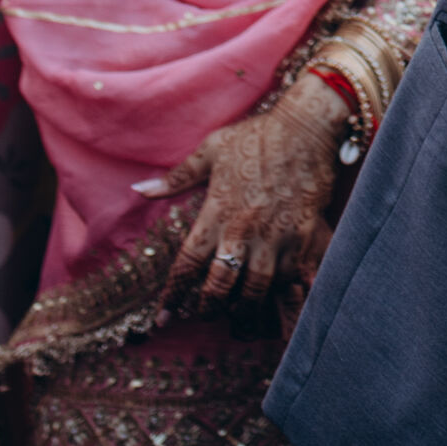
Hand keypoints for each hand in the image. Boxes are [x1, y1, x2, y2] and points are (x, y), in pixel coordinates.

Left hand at [152, 77, 346, 312]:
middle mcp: (243, 230)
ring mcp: (275, 236)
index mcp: (217, 212)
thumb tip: (139, 190)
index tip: (163, 317)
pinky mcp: (302, 235)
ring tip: (236, 311)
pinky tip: (270, 292)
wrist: (307, 128)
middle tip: (202, 314)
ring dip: (243, 306)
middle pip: (220, 286)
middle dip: (207, 308)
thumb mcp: (211, 150)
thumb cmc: (256, 136)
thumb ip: (176, 178)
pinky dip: (277, 289)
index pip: (187, 265)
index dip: (173, 295)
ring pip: (255, 289)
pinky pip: (288, 276)